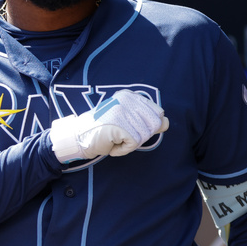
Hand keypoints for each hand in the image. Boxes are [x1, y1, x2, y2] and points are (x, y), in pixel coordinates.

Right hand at [49, 89, 168, 162]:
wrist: (80, 136)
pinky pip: (134, 144)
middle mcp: (128, 100)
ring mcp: (124, 112)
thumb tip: (166, 123)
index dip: (147, 126)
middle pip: (153, 125)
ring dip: (130, 143)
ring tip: (115, 139)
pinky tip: (112, 144)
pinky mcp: (120, 126)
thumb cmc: (104, 130)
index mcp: (130, 96)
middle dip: (140, 135)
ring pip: (144, 136)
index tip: (128, 127)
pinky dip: (123, 149)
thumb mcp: (127, 119)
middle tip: (122, 135)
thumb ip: (147, 119)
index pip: (157, 112)